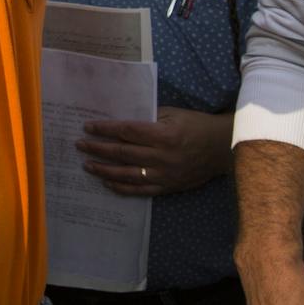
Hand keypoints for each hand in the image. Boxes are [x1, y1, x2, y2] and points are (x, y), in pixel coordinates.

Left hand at [77, 106, 230, 195]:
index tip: (87, 127)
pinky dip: (122, 187)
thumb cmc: (196, 125)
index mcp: (163, 135)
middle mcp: (162, 157)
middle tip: (80, 145)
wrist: (223, 148)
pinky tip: (107, 182)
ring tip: (87, 165)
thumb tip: (120, 120)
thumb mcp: (172, 114)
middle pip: (123, 153)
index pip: (126, 131)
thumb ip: (147, 117)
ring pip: (128, 174)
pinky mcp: (169, 187)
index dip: (105, 129)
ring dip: (105, 170)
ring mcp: (166, 175)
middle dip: (98, 149)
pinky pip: (141, 190)